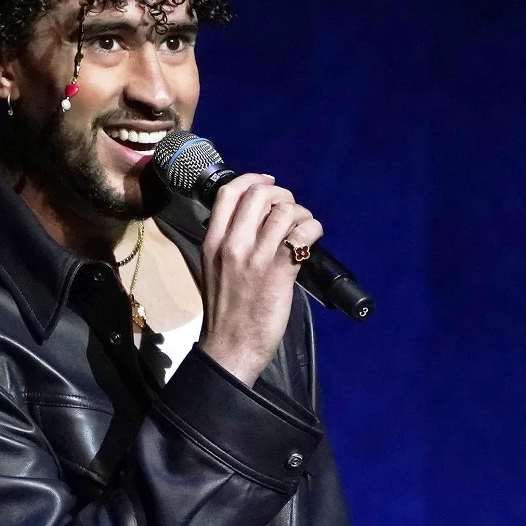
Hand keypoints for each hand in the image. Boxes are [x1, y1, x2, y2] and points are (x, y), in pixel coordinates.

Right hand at [197, 173, 321, 386]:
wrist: (231, 346)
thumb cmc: (225, 310)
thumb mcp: (214, 267)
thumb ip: (228, 241)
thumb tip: (254, 218)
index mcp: (212, 241)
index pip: (229, 192)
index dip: (253, 179)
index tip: (268, 182)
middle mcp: (232, 244)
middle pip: (260, 194)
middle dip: (282, 195)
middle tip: (290, 210)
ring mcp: (256, 257)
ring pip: (285, 211)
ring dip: (301, 214)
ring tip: (302, 229)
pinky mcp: (279, 272)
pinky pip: (303, 234)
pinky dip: (313, 230)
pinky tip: (312, 239)